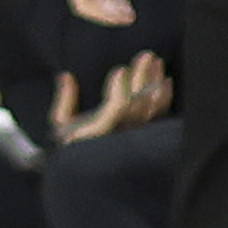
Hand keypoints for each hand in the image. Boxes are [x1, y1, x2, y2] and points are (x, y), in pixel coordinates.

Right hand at [52, 51, 172, 141]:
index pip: (116, 109)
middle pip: (138, 103)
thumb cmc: (74, 146)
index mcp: (99, 130)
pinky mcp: (144, 133)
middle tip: (146, 55)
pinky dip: (165, 98)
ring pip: (151, 107)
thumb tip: (66, 76)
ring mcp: (135, 133)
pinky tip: (166, 81)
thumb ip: (65, 101)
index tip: (120, 69)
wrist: (89, 172)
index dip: (120, 90)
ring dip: (155, 82)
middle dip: (143, 77)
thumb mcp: (61, 125)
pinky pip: (159, 116)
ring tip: (156, 62)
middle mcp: (121, 133)